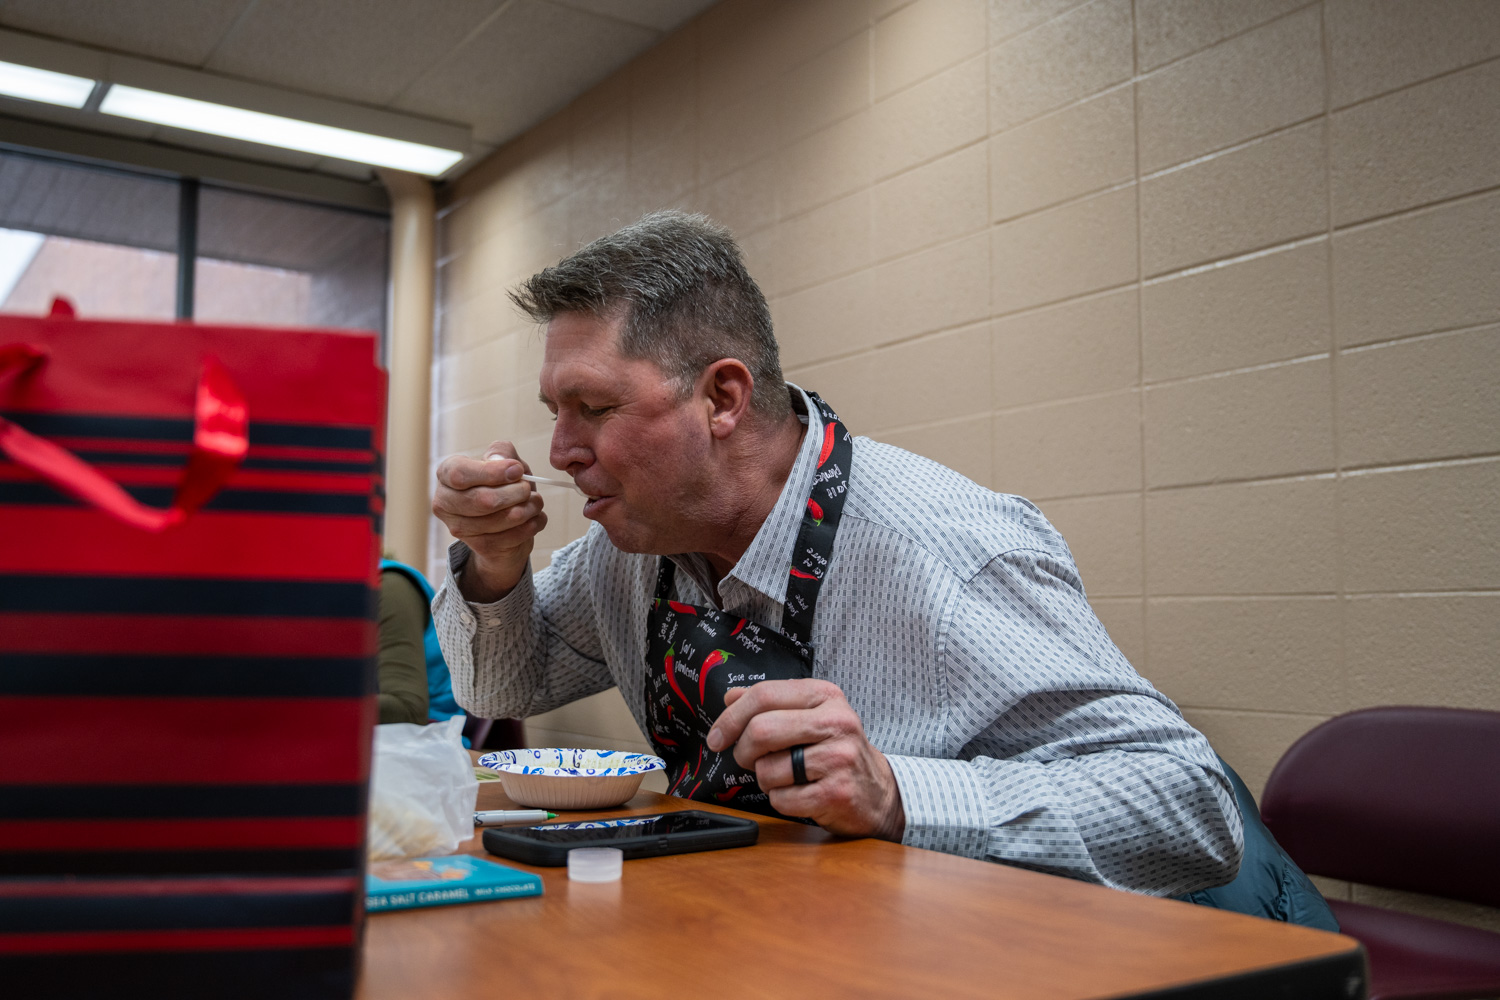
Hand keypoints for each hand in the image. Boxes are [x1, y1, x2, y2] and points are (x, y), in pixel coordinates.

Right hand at [431, 441, 546, 601]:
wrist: (505, 522)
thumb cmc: (503, 485)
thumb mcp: (505, 462)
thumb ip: (502, 453)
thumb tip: (501, 461)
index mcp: (446, 474)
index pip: (459, 474)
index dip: (492, 472)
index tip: (517, 470)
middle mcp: (445, 502)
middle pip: (483, 499)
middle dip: (515, 492)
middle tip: (527, 488)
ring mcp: (459, 528)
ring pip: (500, 519)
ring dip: (528, 509)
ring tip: (535, 502)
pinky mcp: (479, 547)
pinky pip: (512, 536)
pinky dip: (531, 525)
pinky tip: (534, 518)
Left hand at [705, 678, 904, 840]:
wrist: (878, 792)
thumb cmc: (835, 751)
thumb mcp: (809, 716)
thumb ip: (770, 704)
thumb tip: (730, 697)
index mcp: (825, 695)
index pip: (764, 695)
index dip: (730, 718)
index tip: (716, 737)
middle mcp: (836, 722)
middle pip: (760, 730)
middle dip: (743, 751)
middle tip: (748, 760)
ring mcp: (839, 758)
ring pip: (767, 768)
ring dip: (765, 779)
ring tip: (787, 777)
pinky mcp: (836, 793)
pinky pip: (781, 799)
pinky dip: (781, 801)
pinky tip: (801, 794)